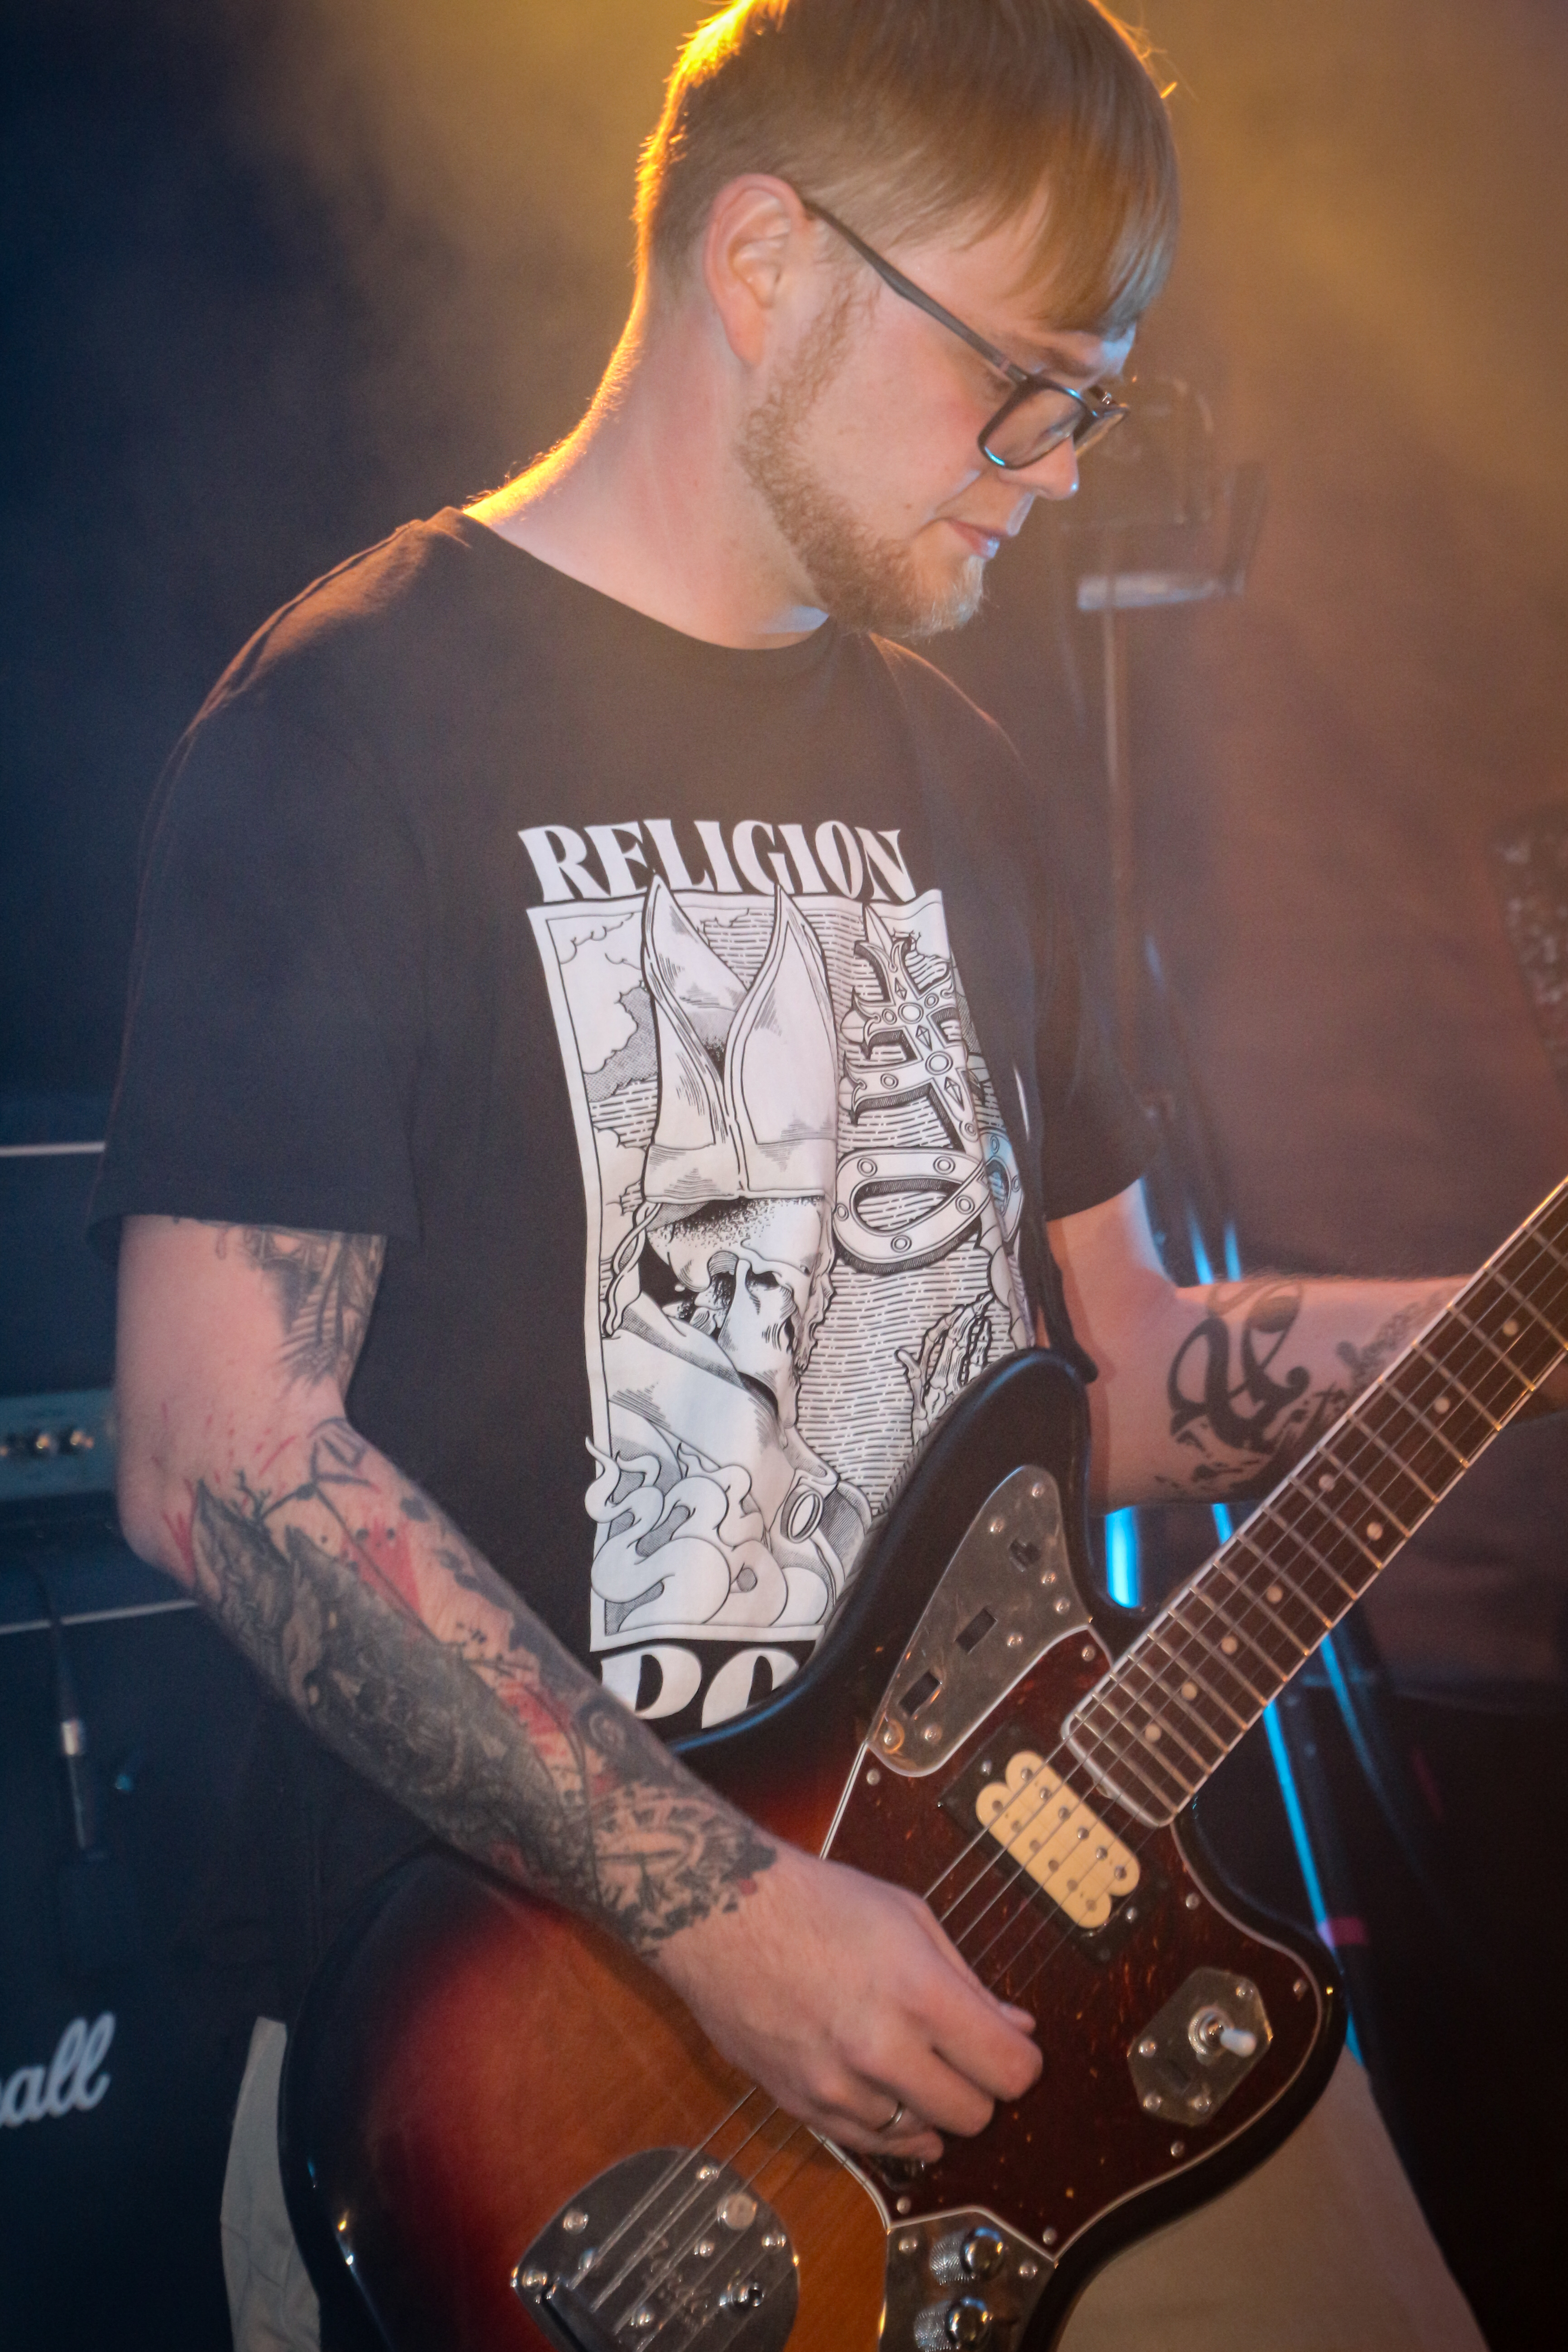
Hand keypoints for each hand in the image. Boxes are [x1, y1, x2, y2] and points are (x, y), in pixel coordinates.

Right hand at [649, 1840, 1041, 2163]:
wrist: (720, 1914)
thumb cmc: (818, 1901)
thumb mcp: (909, 1917)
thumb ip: (967, 1981)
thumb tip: (1018, 2031)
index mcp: (918, 1994)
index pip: (1009, 2071)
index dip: (1022, 2062)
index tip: (1012, 2047)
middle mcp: (881, 2051)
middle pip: (973, 2116)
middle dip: (979, 2087)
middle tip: (961, 2055)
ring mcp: (837, 2087)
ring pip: (920, 2135)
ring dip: (926, 2105)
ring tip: (907, 2058)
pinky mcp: (801, 2106)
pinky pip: (868, 2143)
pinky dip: (885, 2121)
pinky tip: (880, 2085)